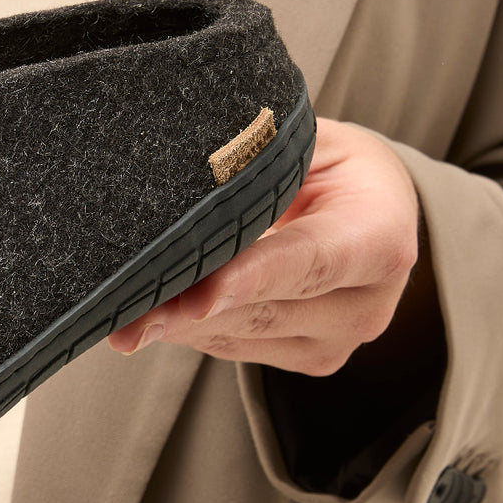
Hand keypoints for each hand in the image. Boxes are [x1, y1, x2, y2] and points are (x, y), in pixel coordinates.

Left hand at [106, 119, 420, 375]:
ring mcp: (336, 340)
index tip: (195, 297)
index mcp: (381, 236)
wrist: (371, 207)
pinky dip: (186, 330)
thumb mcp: (309, 143)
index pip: (311, 261)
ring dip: (175, 327)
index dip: (250, 279)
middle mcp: (367, 302)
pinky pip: (231, 348)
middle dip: (188, 312)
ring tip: (121, 317)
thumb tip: (187, 176)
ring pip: (240, 338)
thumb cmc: (332, 165)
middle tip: (124, 314)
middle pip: (265, 310)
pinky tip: (152, 312)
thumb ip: (258, 161)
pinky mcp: (306, 359)